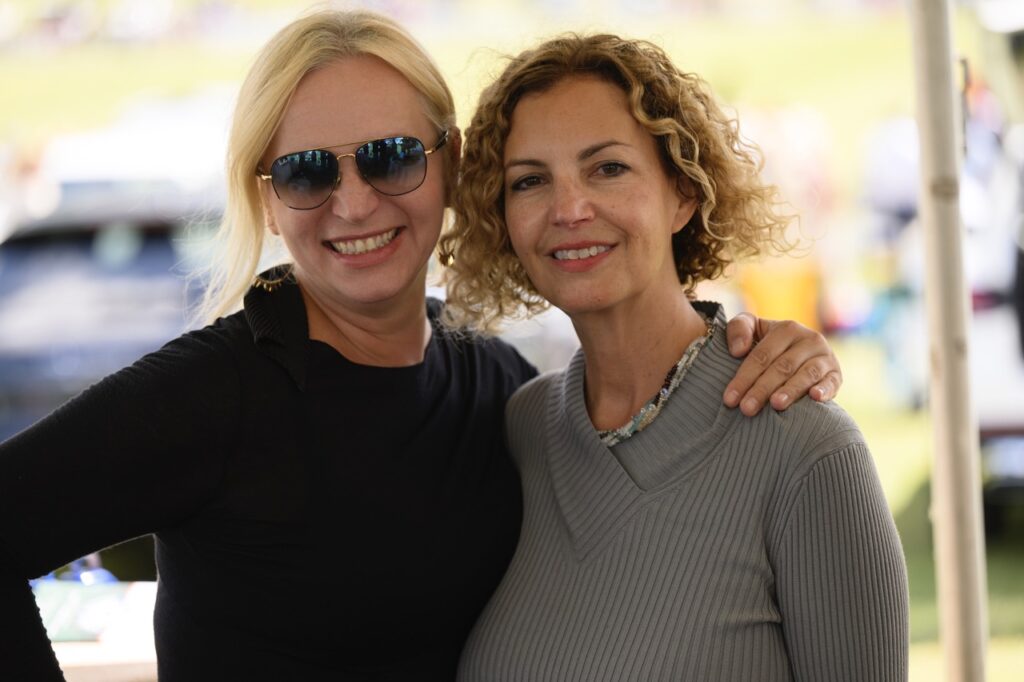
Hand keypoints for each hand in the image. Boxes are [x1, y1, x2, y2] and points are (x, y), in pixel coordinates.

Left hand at [722, 312, 841, 415]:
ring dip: (791, 390)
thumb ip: (739, 329)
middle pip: (781, 367)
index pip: (762, 355)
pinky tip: (815, 398)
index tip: (729, 399)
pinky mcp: (836, 374)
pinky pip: (832, 381)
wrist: (801, 354)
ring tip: (776, 404)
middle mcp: (809, 339)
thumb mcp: (753, 330)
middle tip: (747, 409)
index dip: (744, 377)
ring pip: (806, 374)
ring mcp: (825, 356)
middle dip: (762, 389)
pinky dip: (825, 389)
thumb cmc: (769, 345)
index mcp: (786, 329)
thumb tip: (738, 350)